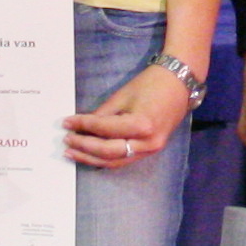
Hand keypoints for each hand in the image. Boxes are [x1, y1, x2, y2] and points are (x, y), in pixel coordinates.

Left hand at [63, 60, 193, 170]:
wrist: (179, 84)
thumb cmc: (151, 84)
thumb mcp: (123, 96)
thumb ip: (102, 114)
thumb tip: (82, 126)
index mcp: (141, 125)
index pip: (104, 129)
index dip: (83, 126)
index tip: (66, 122)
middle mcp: (147, 143)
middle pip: (108, 152)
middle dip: (84, 147)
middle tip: (66, 140)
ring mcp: (151, 150)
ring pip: (116, 161)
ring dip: (92, 158)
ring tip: (73, 152)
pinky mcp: (151, 151)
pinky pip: (125, 159)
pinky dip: (106, 158)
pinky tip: (91, 155)